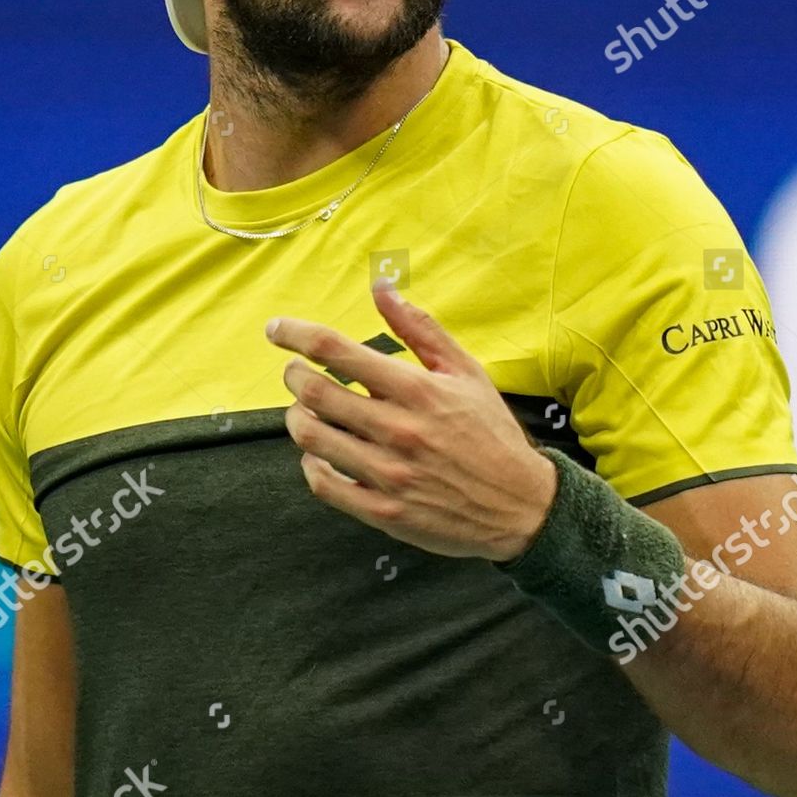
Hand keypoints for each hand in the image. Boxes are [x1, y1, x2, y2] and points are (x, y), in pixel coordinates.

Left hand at [265, 279, 557, 561]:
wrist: (520, 505)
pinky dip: (311, 462)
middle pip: (314, 393)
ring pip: (311, 437)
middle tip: (295, 372)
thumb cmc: (490, 432)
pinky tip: (321, 452)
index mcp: (417, 390)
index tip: (276, 328)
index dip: (296, 334)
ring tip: (306, 410)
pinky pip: (323, 482)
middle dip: (292, 376)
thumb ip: (419, 328)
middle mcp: (398, 429)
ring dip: (297, 417)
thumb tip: (381, 287)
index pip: (337, 351)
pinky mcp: (382, 510)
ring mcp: (388, 473)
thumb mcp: (465, 371)